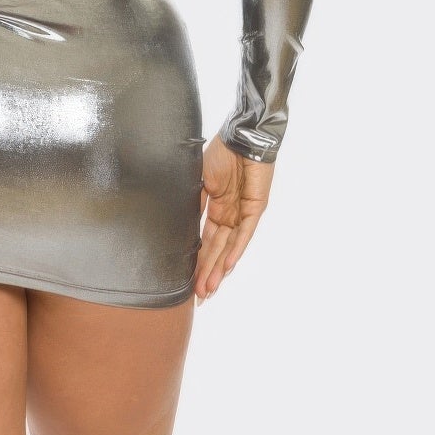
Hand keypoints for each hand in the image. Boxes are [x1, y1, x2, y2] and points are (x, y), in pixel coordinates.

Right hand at [193, 136, 273, 301]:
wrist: (242, 136)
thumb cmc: (221, 153)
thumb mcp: (199, 181)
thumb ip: (194, 204)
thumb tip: (178, 224)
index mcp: (217, 209)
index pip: (205, 242)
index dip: (197, 263)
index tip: (188, 283)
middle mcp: (231, 215)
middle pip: (216, 250)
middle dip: (207, 274)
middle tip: (198, 297)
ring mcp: (244, 213)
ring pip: (229, 247)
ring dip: (218, 269)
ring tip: (209, 289)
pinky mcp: (256, 207)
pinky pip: (245, 233)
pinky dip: (236, 249)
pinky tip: (226, 266)